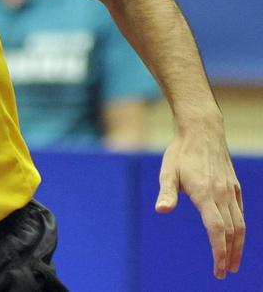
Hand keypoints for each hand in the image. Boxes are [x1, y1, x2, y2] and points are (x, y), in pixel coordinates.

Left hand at [155, 122, 244, 278]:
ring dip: (238, 246)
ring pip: (240, 224)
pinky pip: (241, 212)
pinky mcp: (234, 187)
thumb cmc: (180, 152)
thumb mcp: (167, 171)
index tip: (218, 267)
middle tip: (225, 272)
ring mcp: (231, 191)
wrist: (202, 131)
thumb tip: (162, 210)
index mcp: (205, 193)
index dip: (219, 250)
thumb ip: (166, 192)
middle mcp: (222, 194)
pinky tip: (236, 238)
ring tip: (233, 263)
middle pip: (232, 231)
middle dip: (230, 255)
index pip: (216, 228)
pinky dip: (240, 229)